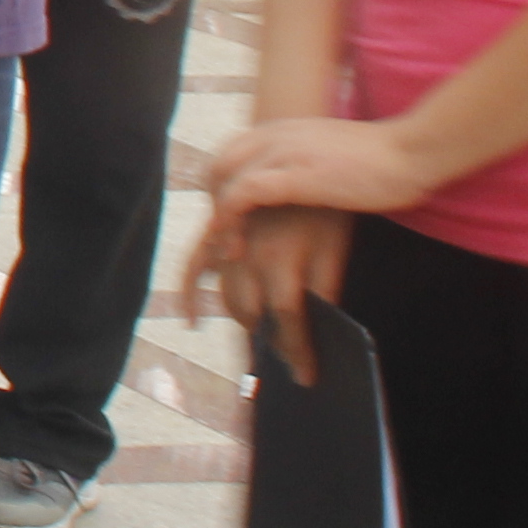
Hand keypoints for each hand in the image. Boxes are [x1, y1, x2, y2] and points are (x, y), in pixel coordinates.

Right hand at [185, 199, 354, 382]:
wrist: (305, 150)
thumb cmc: (329, 203)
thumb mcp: (336, 247)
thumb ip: (325, 288)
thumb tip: (324, 331)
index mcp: (282, 263)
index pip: (287, 323)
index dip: (298, 353)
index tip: (307, 377)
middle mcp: (247, 257)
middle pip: (251, 315)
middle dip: (268, 342)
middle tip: (286, 361)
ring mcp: (227, 242)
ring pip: (226, 297)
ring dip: (243, 321)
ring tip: (261, 342)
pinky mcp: (217, 229)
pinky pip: (193, 265)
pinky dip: (190, 293)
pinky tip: (193, 319)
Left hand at [202, 114, 440, 225]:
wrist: (413, 151)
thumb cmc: (384, 162)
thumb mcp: (331, 156)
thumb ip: (307, 165)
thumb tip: (300, 190)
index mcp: (282, 130)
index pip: (229, 154)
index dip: (220, 189)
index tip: (226, 223)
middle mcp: (274, 135)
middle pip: (217, 167)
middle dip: (212, 205)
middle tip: (221, 243)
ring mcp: (282, 152)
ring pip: (222, 181)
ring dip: (217, 219)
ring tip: (226, 253)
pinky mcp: (294, 175)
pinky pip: (242, 195)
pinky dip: (229, 220)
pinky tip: (236, 248)